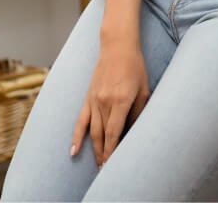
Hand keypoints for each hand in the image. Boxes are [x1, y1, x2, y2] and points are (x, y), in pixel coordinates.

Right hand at [71, 44, 149, 165]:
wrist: (117, 47)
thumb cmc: (135, 67)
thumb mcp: (143, 90)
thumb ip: (137, 112)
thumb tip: (132, 132)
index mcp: (121, 101)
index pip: (115, 133)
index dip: (113, 151)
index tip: (113, 165)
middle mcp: (105, 102)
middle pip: (103, 135)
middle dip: (104, 155)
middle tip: (106, 171)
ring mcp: (94, 100)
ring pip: (92, 131)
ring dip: (94, 150)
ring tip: (97, 165)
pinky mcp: (88, 97)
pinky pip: (81, 120)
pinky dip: (77, 137)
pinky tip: (73, 150)